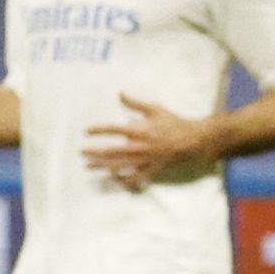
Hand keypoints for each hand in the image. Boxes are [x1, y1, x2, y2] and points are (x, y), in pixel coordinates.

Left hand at [84, 95, 215, 186]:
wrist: (193, 139)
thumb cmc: (173, 123)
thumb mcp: (155, 109)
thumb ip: (135, 103)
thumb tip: (120, 94)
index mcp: (139, 130)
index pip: (112, 129)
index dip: (98, 130)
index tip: (87, 131)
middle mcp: (140, 146)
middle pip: (111, 151)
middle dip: (94, 152)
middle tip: (82, 152)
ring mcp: (146, 160)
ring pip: (120, 166)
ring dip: (102, 166)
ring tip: (89, 166)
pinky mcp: (153, 169)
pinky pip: (136, 178)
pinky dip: (124, 180)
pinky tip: (113, 179)